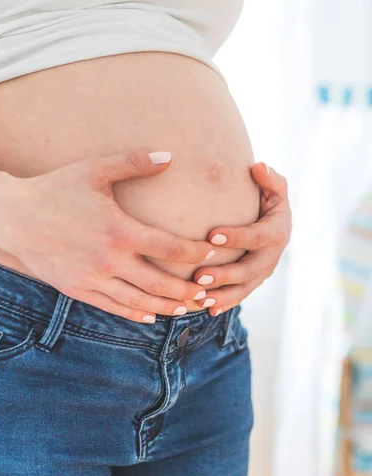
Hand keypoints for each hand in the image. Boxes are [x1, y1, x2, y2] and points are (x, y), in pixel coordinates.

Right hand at [0, 151, 214, 322]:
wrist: (13, 217)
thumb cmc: (56, 189)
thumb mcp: (94, 169)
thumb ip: (134, 162)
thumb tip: (170, 157)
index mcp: (119, 230)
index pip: (168, 247)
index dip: (194, 252)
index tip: (210, 253)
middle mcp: (109, 260)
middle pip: (159, 283)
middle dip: (187, 290)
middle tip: (207, 293)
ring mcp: (93, 279)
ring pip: (139, 301)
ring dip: (167, 307)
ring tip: (187, 309)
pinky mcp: (78, 290)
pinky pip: (112, 308)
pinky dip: (136, 314)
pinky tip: (151, 316)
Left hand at [193, 163, 291, 314]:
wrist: (275, 226)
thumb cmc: (269, 202)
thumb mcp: (275, 189)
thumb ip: (270, 179)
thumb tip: (258, 167)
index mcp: (276, 232)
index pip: (256, 237)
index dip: (236, 237)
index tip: (211, 235)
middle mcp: (271, 257)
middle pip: (247, 269)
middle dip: (224, 274)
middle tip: (199, 276)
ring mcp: (263, 273)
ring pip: (242, 288)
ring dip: (221, 294)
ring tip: (199, 296)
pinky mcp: (254, 283)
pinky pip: (240, 296)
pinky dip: (225, 303)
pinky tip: (207, 308)